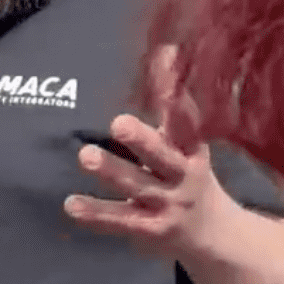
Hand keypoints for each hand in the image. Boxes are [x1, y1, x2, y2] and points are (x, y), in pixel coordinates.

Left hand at [64, 49, 239, 256]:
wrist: (213, 234)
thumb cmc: (186, 171)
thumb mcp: (184, 139)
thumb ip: (170, 99)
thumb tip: (166, 49)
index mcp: (192, 148)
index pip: (186, 122)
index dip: (176, 99)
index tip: (165, 73)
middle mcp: (183, 175)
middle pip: (163, 156)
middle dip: (142, 140)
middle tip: (118, 122)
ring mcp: (168, 204)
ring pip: (138, 186)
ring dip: (112, 172)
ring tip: (85, 156)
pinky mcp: (150, 229)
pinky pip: (120, 220)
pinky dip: (96, 213)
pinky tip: (70, 204)